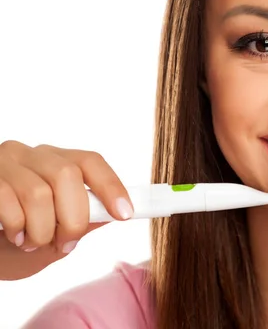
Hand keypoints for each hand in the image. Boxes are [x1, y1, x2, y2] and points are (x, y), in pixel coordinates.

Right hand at [0, 141, 132, 279]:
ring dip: (42, 230)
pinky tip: (14, 236)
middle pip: (67, 175)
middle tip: (67, 243)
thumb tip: (115, 213)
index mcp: (55, 161)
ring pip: (38, 192)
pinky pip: (7, 201)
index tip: (125, 214)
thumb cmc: (18, 238)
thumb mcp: (56, 230)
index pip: (90, 162)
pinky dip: (17, 227)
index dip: (110, 186)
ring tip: (34, 244)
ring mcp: (4, 163)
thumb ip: (84, 218)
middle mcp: (29, 154)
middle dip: (74, 218)